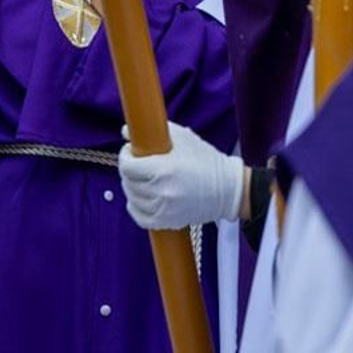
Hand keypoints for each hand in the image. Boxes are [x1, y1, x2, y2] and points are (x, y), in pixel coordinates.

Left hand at [117, 122, 244, 229]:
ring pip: (132, 198)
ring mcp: (164, 209)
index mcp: (163, 170)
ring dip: (132, 187)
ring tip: (141, 178)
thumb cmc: (206, 160)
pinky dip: (135, 207)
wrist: (227, 189)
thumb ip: (154, 132)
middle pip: (128, 182)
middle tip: (136, 162)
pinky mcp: (167, 222)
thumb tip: (125, 131)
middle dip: (129, 170)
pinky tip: (140, 198)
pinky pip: (139, 217)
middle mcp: (161, 192)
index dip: (125, 156)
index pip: (127, 166)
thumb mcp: (183, 138)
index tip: (130, 151)